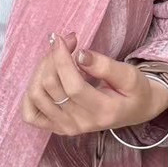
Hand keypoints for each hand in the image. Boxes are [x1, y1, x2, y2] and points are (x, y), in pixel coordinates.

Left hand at [20, 32, 167, 135]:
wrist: (136, 111)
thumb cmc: (134, 91)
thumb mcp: (129, 75)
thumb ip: (105, 66)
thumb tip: (80, 54)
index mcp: (102, 112)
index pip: (72, 85)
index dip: (62, 59)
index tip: (62, 38)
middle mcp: (81, 123)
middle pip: (51, 87)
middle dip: (53, 58)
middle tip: (67, 42)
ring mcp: (66, 128)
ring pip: (37, 96)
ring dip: (41, 70)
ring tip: (57, 57)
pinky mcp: (57, 127)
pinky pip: (30, 114)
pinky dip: (30, 95)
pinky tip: (43, 79)